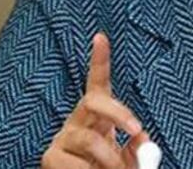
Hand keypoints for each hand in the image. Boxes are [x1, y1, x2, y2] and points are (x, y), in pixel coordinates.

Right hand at [42, 33, 149, 167]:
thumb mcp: (127, 157)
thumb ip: (136, 146)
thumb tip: (142, 139)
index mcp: (98, 115)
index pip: (98, 83)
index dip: (99, 60)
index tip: (101, 37)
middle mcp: (78, 120)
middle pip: (93, 102)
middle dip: (118, 112)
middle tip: (137, 130)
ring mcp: (63, 137)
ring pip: (90, 139)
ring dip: (111, 158)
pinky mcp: (50, 158)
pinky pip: (74, 164)